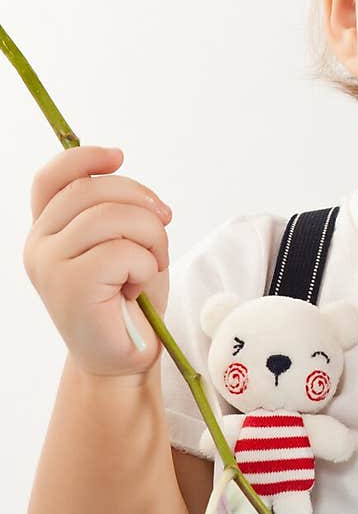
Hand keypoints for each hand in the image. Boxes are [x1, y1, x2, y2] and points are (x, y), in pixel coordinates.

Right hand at [23, 144, 173, 381]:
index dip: (84, 157)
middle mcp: (39, 243)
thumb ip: (111, 208)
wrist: (124, 358)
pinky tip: (135, 289)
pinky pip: (122, 252)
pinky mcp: (69, 286)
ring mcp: (49, 264)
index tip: (119, 156)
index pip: (53, 177)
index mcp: (48, 229)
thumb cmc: (128, 300)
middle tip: (162, 233)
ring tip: (148, 266)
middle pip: (94, 189)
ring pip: (114, 217)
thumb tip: (116, 166)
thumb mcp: (122, 242)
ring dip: (151, 239)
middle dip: (143, 205)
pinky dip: (145, 266)